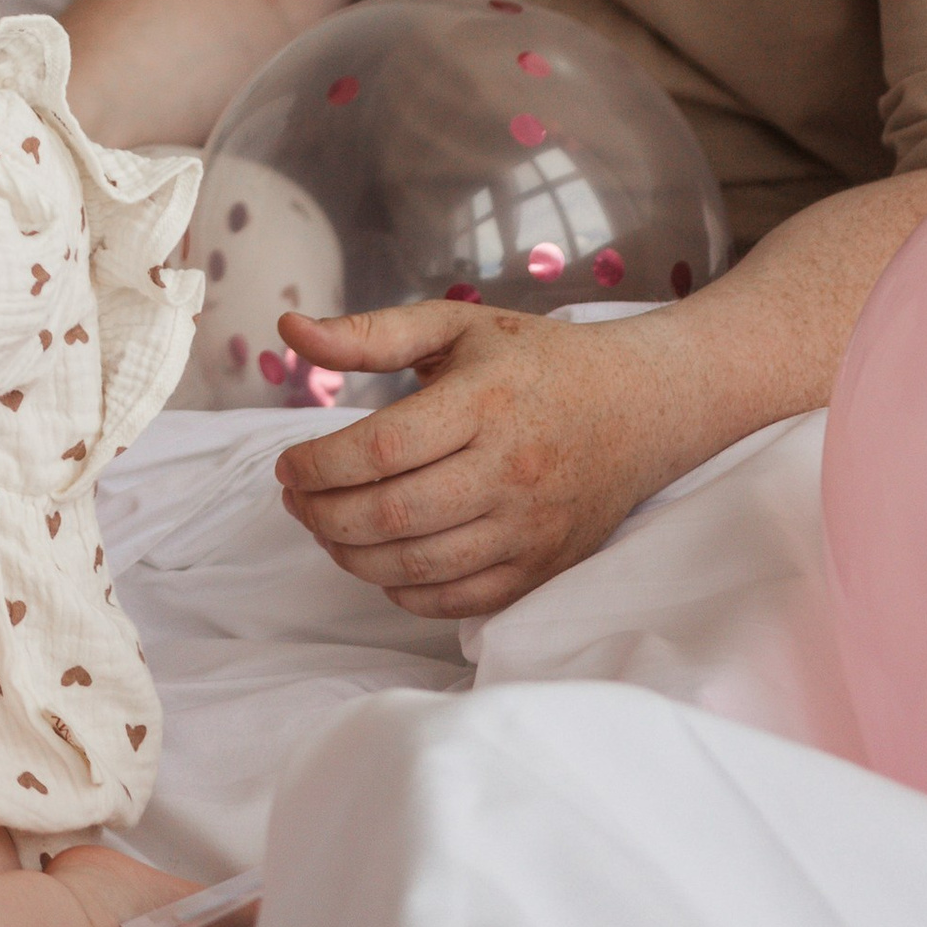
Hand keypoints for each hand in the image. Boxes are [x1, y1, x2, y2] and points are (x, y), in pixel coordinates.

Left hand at [271, 301, 702, 617]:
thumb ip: (368, 333)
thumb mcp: (455, 327)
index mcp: (485, 401)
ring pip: (417, 567)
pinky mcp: (541, 567)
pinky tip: (380, 561)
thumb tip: (288, 329)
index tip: (288, 464)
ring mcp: (529, 527)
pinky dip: (403, 591)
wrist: (638, 407)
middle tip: (296, 500)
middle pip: (391, 516)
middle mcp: (511, 469)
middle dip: (322, 515)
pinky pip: (456, 600)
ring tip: (326, 528)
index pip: (381, 449)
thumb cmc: (534, 362)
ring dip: (352, 556)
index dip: (319, 465)